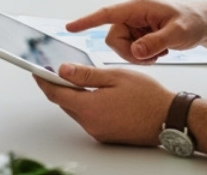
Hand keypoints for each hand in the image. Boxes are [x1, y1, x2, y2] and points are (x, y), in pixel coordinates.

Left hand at [34, 64, 172, 146]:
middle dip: (57, 87)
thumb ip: (85, 74)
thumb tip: (62, 70)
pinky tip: (93, 94)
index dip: (44, 81)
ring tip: (74, 79)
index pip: (56, 94)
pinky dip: (85, 105)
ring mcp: (98, 132)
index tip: (37, 71)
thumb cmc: (147, 96)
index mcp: (90, 108)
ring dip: (72, 96)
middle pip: (64, 103)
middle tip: (53, 71)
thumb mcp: (114, 76)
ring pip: (76, 111)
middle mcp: (91, 124)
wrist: (168, 119)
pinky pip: (88, 118)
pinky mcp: (106, 136)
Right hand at [66, 0, 206, 62]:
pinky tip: (159, 51)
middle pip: (113, 37)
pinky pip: (130, 49)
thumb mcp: (177, 33)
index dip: (87, 21)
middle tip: (151, 56)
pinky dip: (143, 55)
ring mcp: (135, 24)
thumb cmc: (192, 21)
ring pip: (121, 46)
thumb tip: (136, 51)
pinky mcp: (139, 33)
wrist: (203, 23)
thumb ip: (155, 42)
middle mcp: (133, 14)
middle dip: (128, 52)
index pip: (106, 13)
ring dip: (137, 55)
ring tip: (159, 52)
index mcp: (138, 7)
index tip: (71, 27)